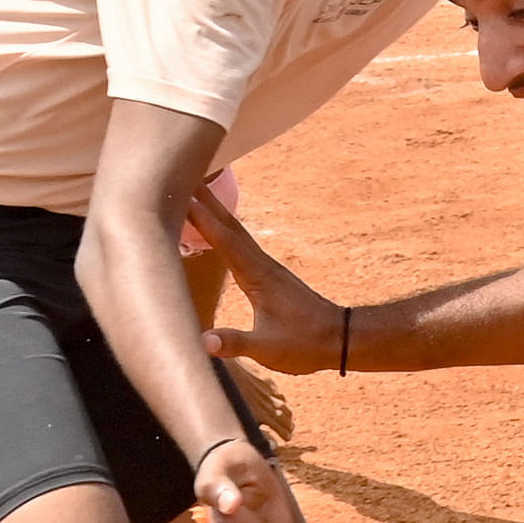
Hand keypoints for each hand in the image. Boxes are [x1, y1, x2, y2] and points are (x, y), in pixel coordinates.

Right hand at [187, 187, 346, 373]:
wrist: (341, 339)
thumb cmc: (305, 343)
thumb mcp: (267, 348)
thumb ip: (235, 342)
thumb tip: (203, 342)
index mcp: (258, 276)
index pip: (224, 240)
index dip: (201, 218)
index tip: (182, 194)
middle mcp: (262, 265)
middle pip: (230, 226)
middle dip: (207, 201)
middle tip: (186, 174)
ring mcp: (267, 268)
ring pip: (236, 233)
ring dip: (216, 212)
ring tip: (196, 193)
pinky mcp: (270, 276)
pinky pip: (241, 245)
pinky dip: (226, 231)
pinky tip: (220, 231)